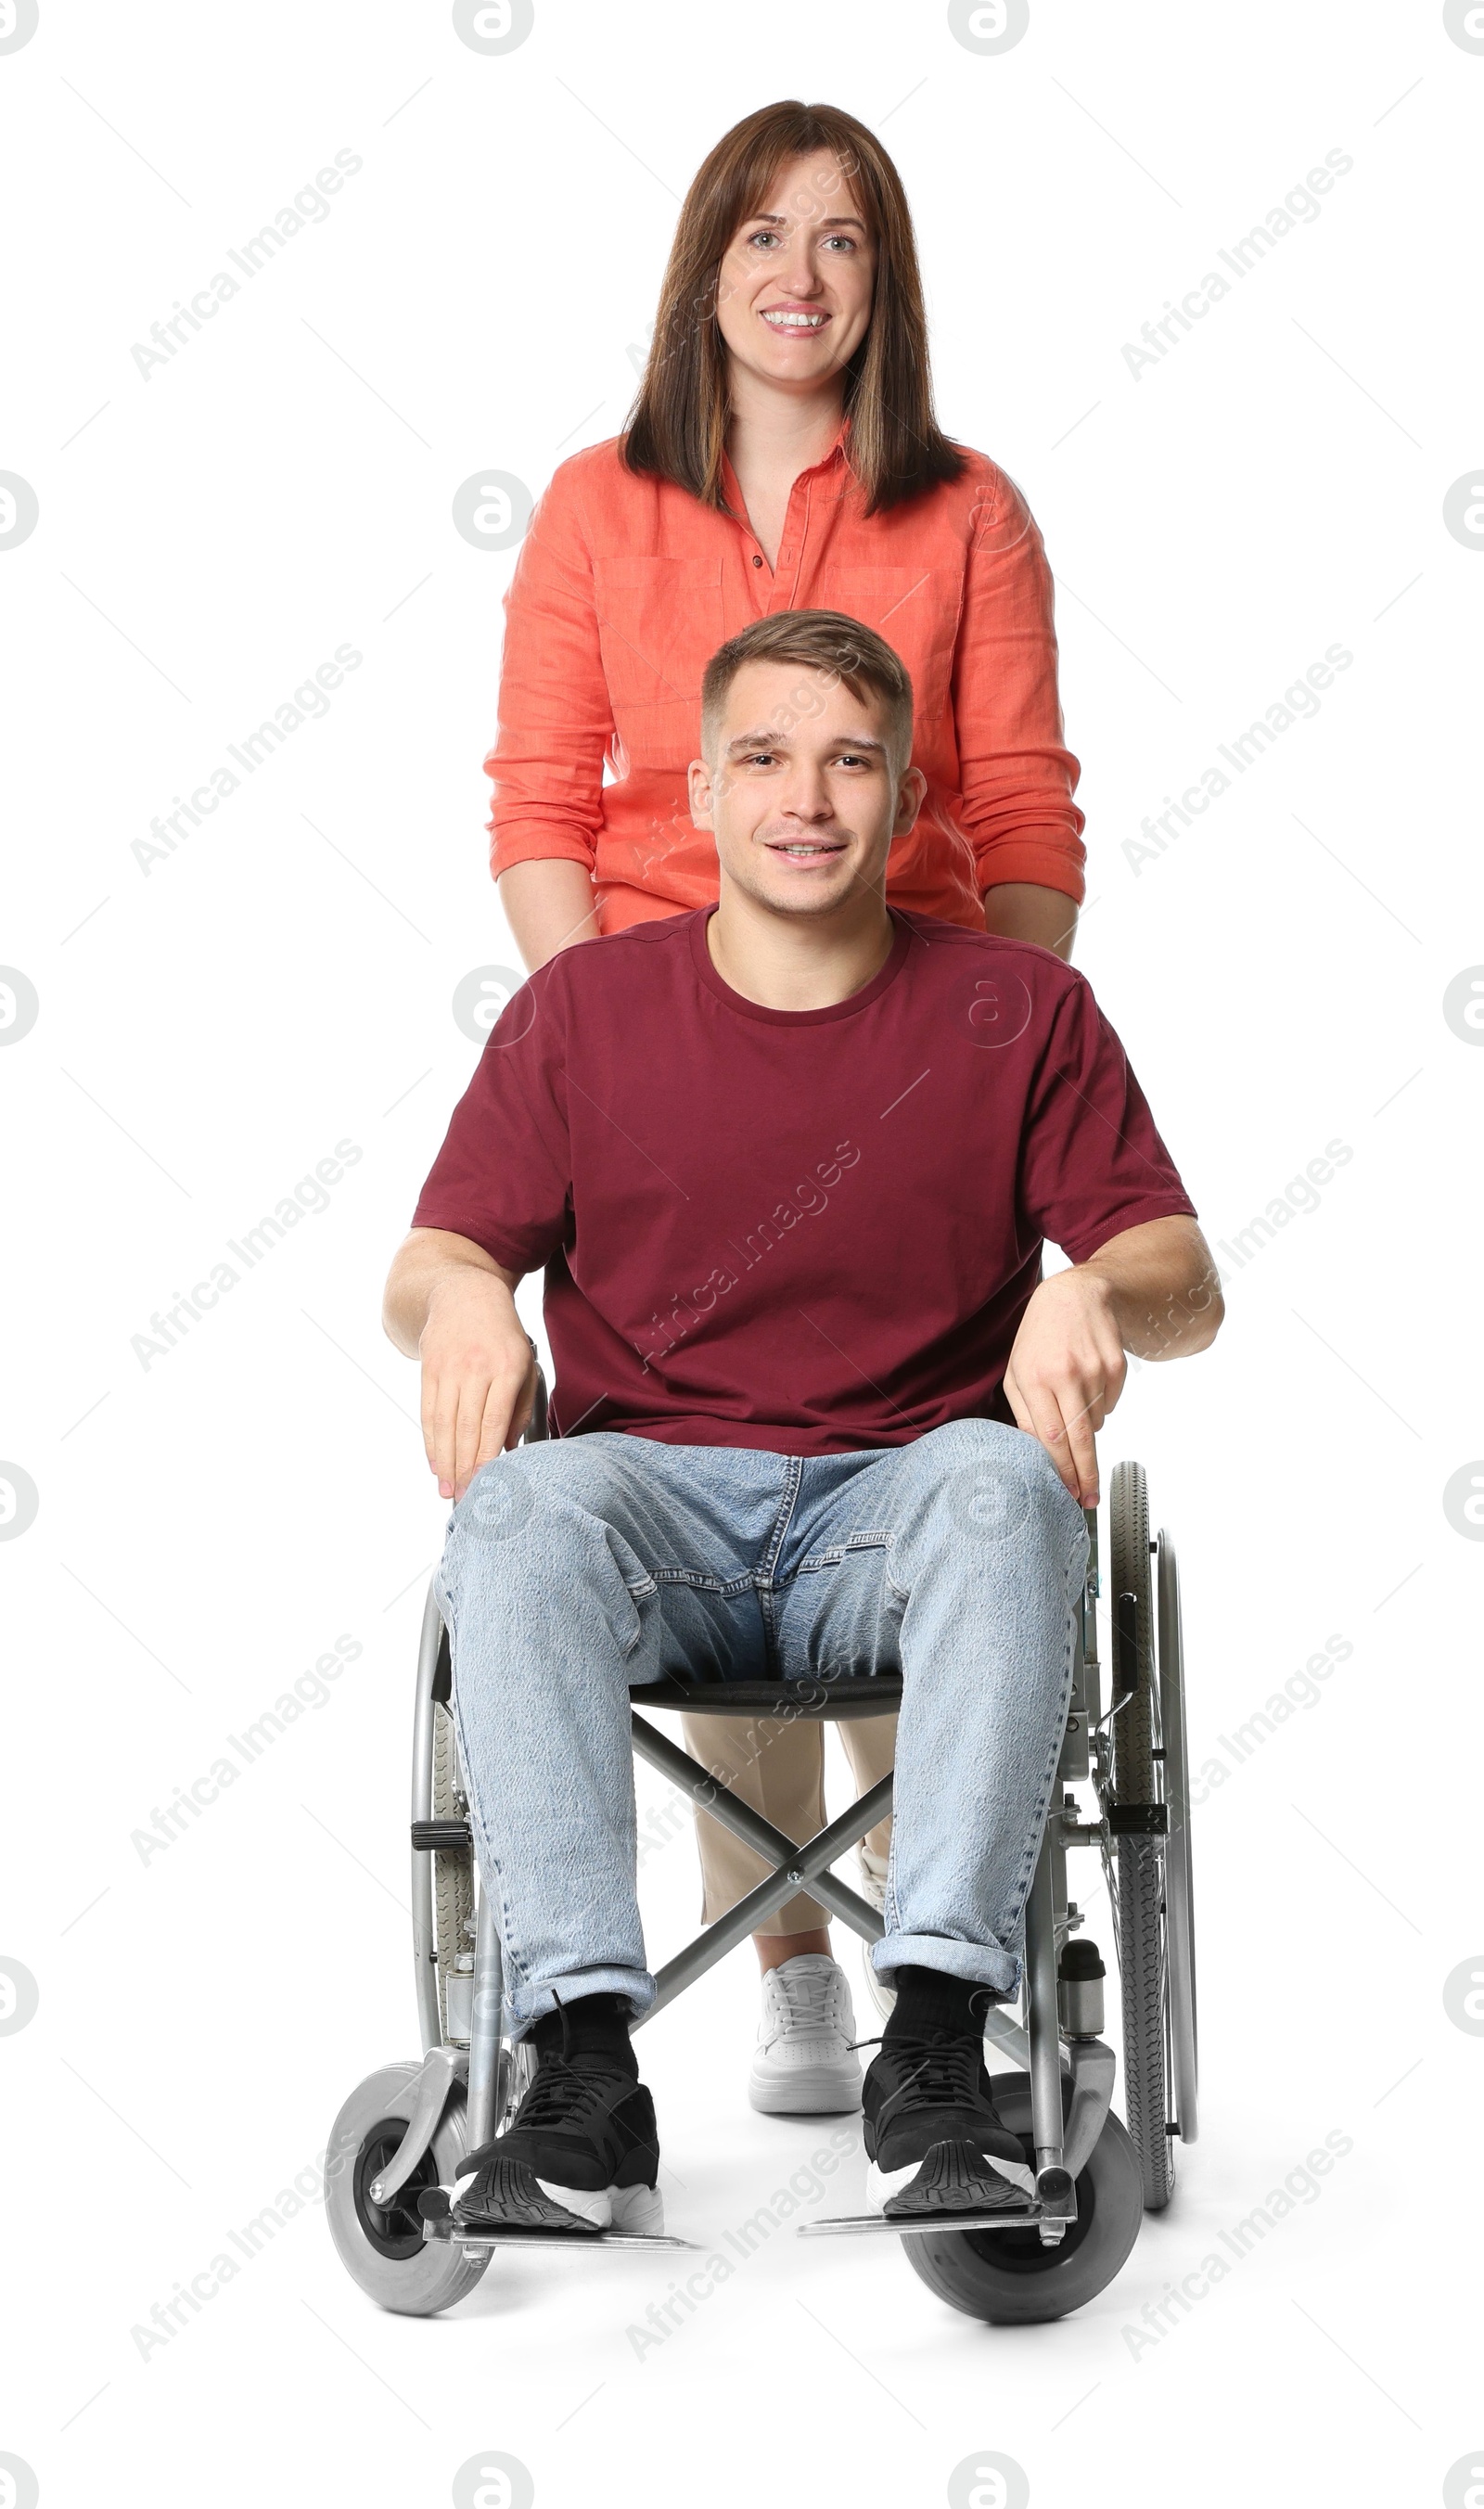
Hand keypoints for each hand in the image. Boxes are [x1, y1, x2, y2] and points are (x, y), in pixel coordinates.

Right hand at [419, 1271, 536, 1500]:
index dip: (487, 1455)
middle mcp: (475, 1368)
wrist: (464, 1294)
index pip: (494, 1420)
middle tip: (465, 1499)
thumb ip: (519, 1407)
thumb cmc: (502, 1336)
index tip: (486, 1484)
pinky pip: (427, 1412)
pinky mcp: (428, 1369)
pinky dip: (430, 1441)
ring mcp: (448, 1368)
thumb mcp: (524, 1364)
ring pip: (443, 1423)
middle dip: (464, 1468)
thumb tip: (508, 1449)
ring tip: (446, 1489)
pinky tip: (434, 1463)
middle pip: (466, 1427)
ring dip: (444, 1461)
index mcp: (506, 1367)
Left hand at [1002, 1267, 1126, 1506]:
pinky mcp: (1117, 1367)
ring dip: (1086, 1428)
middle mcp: (1066, 1375)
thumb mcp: (1016, 1370)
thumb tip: (1034, 1451)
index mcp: (1035, 1378)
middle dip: (1085, 1474)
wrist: (1077, 1295)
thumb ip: (1022, 1412)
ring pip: (1095, 1423)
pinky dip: (1099, 1406)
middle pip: (1079, 1439)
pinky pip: (1110, 1405)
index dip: (1061, 1469)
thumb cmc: (1039, 1336)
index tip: (1068, 1492)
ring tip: (1074, 1403)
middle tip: (1088, 1500)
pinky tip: (1087, 1385)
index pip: (1051, 1437)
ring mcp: (1095, 1370)